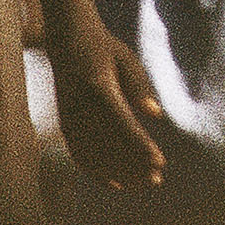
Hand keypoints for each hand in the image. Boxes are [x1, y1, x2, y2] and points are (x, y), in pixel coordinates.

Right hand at [50, 18, 166, 188]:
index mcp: (99, 87)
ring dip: (119, 172)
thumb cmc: (103, 48)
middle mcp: (81, 106)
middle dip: (134, 165)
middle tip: (156, 179)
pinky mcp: (65, 124)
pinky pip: (79, 154)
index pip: (123, 124)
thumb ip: (139, 86)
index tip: (159, 162)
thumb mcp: (125, 59)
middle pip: (109, 145)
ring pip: (95, 155)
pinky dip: (96, 172)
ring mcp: (70, 117)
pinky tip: (116, 184)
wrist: (66, 40)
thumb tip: (155, 114)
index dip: (141, 146)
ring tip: (142, 184)